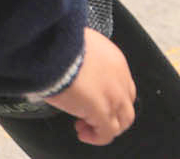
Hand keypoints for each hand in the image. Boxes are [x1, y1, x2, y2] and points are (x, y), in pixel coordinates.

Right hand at [46, 29, 135, 145]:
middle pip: (126, 104)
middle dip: (110, 113)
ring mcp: (114, 97)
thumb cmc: (56, 42)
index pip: (121, 83)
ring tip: (85, 127)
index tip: (90, 96)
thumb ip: (78, 56)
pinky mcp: (102, 111)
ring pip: (122, 121)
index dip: (108, 94)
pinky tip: (84, 135)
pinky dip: (97, 137)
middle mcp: (120, 80)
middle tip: (89, 115)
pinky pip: (106, 133)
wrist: (53, 48)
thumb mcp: (73, 44)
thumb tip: (66, 63)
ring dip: (106, 127)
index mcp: (114, 60)